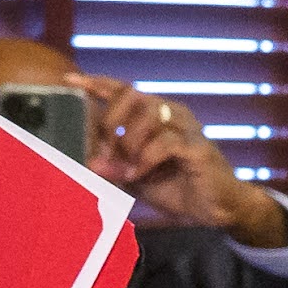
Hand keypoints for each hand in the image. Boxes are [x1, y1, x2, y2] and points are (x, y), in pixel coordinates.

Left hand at [76, 73, 287, 245]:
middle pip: (132, 95)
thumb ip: (114, 167)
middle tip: (106, 152)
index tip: (71, 79)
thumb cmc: (177, 186)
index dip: (97, 82)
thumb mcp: (136, 177)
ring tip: (126, 169)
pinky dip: (144, 160)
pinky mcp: (197, 146)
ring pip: (148, 115)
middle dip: (111, 122)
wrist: (216, 208)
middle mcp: (172, 112)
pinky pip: (164, 142)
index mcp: (156, 114)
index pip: (124, 89)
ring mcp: (187, 127)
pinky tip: (139, 175)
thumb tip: (90, 163)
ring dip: (128, 143)